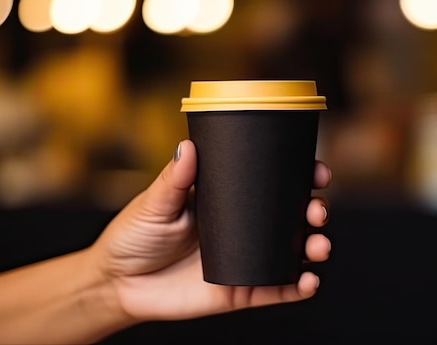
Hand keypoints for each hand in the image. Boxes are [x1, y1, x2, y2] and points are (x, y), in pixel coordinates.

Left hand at [90, 140, 331, 322]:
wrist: (117, 283)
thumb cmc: (134, 236)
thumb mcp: (154, 203)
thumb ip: (174, 178)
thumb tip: (189, 145)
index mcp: (228, 203)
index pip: (272, 186)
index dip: (300, 178)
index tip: (316, 170)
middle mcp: (243, 230)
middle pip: (291, 218)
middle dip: (315, 211)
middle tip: (317, 210)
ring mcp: (245, 260)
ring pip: (291, 253)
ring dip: (314, 248)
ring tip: (319, 245)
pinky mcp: (240, 292)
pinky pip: (277, 291)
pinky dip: (299, 288)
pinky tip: (309, 281)